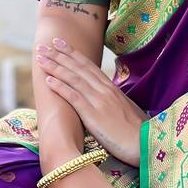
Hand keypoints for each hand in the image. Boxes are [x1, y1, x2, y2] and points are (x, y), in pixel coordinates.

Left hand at [36, 38, 144, 165]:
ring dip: (56, 67)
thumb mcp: (126, 110)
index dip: (73, 54)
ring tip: (41, 58)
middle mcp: (105, 90)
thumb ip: (113, 102)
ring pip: (74, 79)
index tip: (60, 44)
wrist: (146, 142)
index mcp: (112, 89)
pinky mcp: (94, 116)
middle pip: (79, 68)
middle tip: (44, 44)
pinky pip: (74, 97)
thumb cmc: (138, 131)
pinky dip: (60, 87)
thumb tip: (104, 101)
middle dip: (60, 55)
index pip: (89, 66)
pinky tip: (48, 80)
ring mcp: (100, 101)